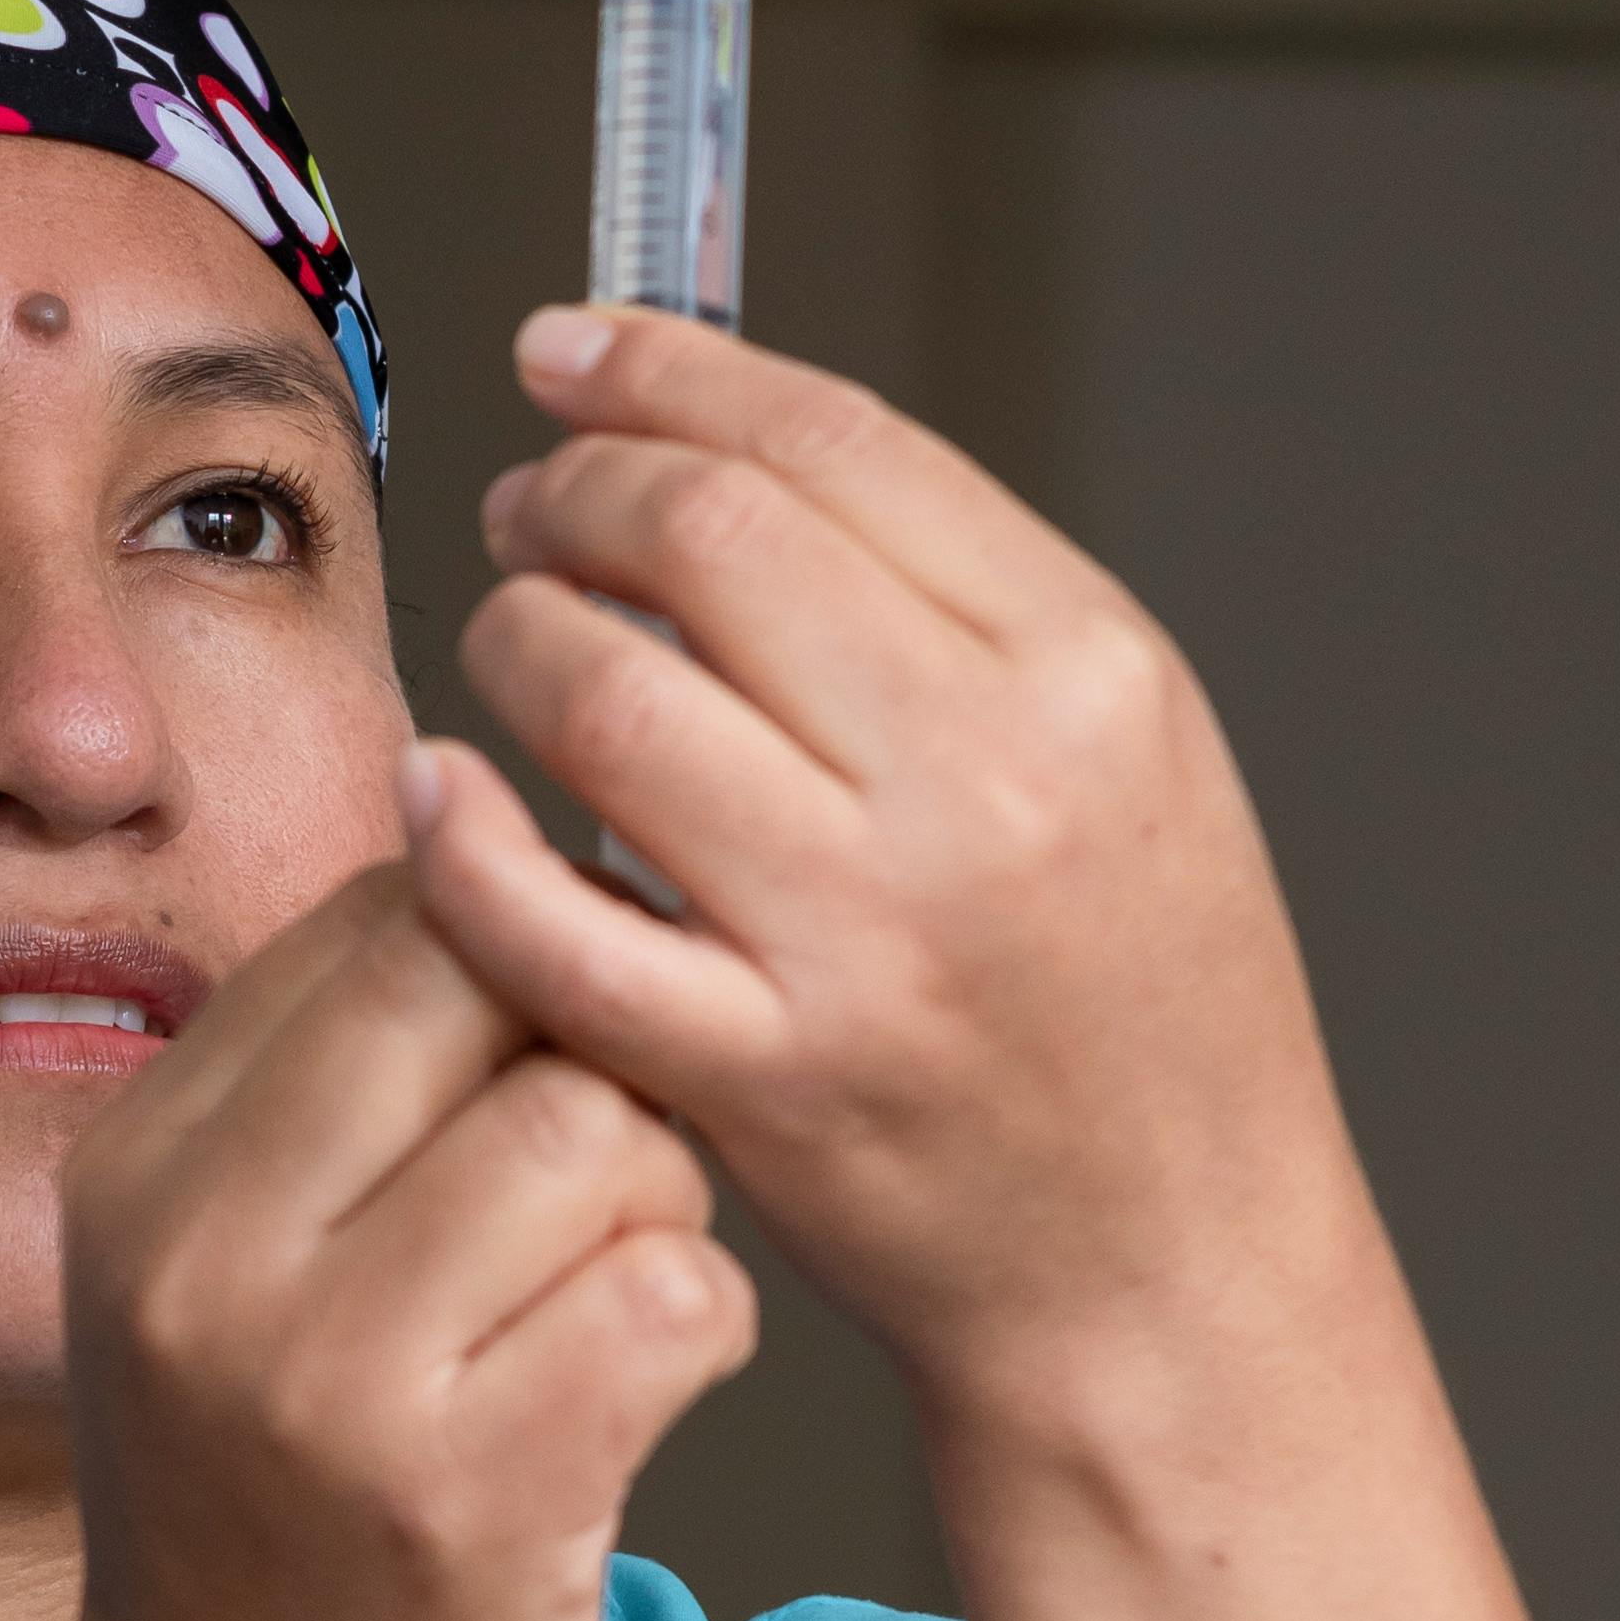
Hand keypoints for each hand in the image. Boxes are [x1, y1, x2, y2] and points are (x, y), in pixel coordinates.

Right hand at [47, 863, 756, 1620]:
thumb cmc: (286, 1533)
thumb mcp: (230, 1288)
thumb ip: (337, 1091)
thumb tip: (509, 839)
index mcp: (141, 1164)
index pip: (384, 915)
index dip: (515, 965)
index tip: (524, 1094)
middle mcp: (203, 1252)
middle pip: (497, 978)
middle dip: (596, 1062)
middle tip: (593, 1198)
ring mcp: (324, 1379)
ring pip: (610, 1130)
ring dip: (662, 1211)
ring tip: (606, 1315)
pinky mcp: (466, 1498)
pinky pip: (679, 1293)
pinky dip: (702, 1336)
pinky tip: (633, 1409)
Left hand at [406, 306, 1385, 1474]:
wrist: (1174, 1265)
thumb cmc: (1137, 997)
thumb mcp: (1126, 754)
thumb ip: (953, 601)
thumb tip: (724, 442)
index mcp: (1087, 670)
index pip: (829, 442)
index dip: (664, 371)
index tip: (569, 354)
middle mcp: (986, 784)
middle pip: (701, 534)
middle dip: (570, 491)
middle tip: (527, 513)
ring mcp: (868, 938)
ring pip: (602, 696)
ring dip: (512, 645)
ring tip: (515, 653)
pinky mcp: (766, 1077)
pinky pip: (549, 918)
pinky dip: (465, 838)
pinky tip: (445, 798)